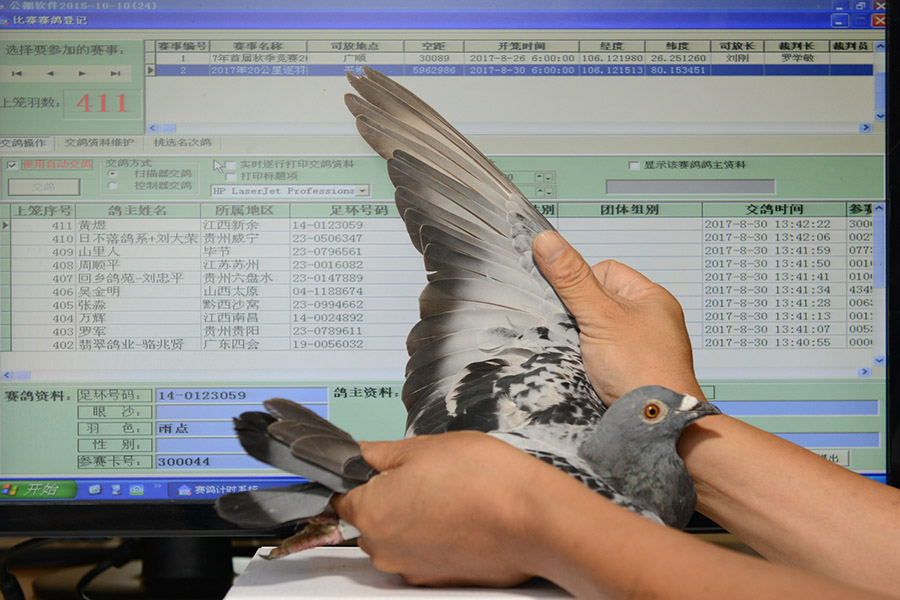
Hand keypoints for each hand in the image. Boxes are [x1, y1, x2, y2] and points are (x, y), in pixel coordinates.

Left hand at [331, 432, 560, 586]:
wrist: (533, 519)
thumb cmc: (481, 478)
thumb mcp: (424, 447)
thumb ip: (380, 453)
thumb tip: (359, 455)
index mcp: (371, 512)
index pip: (341, 497)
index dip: (358, 479)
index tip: (379, 468)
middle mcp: (384, 550)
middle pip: (371, 520)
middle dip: (390, 498)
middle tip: (427, 475)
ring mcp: (413, 569)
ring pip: (399, 538)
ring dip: (415, 519)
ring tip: (451, 495)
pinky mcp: (441, 581)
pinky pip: (425, 555)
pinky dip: (437, 538)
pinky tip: (463, 517)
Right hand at [532, 230, 701, 403]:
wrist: (656, 424)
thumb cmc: (644, 369)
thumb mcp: (601, 315)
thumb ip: (571, 279)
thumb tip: (547, 242)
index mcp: (650, 298)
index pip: (604, 272)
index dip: (582, 285)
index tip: (575, 303)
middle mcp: (647, 321)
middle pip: (595, 302)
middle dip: (579, 316)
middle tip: (577, 331)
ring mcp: (638, 348)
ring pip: (592, 331)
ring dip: (581, 341)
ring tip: (583, 354)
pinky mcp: (626, 373)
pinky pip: (595, 356)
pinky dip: (585, 362)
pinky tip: (585, 370)